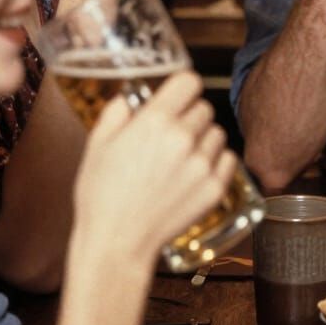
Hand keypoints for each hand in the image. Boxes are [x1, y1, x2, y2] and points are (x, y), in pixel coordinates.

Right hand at [74, 68, 235, 266]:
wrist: (116, 242)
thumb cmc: (102, 197)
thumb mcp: (96, 145)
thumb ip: (116, 113)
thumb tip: (128, 100)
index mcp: (154, 121)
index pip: (189, 81)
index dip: (181, 88)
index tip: (176, 97)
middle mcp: (183, 138)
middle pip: (204, 107)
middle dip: (189, 115)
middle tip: (172, 133)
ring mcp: (202, 165)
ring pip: (217, 132)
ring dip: (204, 138)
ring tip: (183, 155)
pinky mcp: (214, 188)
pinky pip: (228, 159)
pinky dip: (216, 161)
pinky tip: (196, 171)